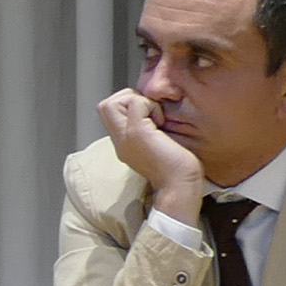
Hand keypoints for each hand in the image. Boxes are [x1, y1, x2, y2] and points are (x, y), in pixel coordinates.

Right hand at [97, 88, 203, 213]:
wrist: (180, 187)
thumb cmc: (177, 169)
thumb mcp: (156, 145)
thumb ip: (148, 129)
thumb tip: (152, 111)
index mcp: (124, 143)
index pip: (109, 112)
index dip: (127, 104)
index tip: (149, 116)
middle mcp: (119, 140)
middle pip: (105, 105)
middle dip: (129, 99)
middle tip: (150, 114)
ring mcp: (125, 137)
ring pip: (115, 101)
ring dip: (139, 102)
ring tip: (156, 119)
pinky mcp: (137, 132)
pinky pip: (136, 103)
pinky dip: (151, 106)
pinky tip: (162, 123)